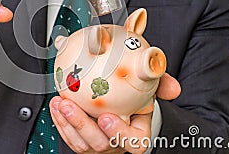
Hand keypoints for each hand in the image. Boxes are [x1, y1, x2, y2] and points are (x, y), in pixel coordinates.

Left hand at [50, 73, 180, 152]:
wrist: (119, 97)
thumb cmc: (135, 94)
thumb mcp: (148, 86)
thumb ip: (159, 83)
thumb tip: (173, 88)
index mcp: (136, 131)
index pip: (135, 143)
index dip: (120, 134)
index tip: (106, 117)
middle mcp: (117, 142)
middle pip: (101, 144)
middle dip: (82, 126)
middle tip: (69, 106)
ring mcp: (99, 144)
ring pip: (82, 143)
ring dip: (67, 123)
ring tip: (59, 103)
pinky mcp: (83, 141)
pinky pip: (70, 137)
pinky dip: (60, 121)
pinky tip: (55, 105)